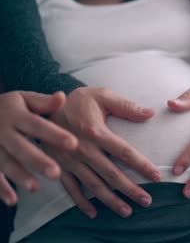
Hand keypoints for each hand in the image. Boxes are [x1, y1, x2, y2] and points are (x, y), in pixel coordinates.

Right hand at [0, 91, 77, 205]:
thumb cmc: (6, 107)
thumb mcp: (22, 99)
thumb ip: (43, 102)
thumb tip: (63, 97)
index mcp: (17, 115)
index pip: (38, 126)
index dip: (55, 135)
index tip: (74, 143)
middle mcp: (4, 132)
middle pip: (21, 148)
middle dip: (38, 161)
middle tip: (56, 173)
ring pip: (5, 163)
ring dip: (19, 176)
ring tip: (36, 188)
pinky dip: (1, 188)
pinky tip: (13, 200)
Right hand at [45, 87, 160, 217]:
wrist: (43, 107)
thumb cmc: (79, 100)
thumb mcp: (102, 95)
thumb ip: (126, 106)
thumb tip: (150, 113)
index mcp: (96, 131)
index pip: (124, 152)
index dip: (142, 165)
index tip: (156, 177)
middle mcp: (83, 149)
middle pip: (111, 174)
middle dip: (130, 189)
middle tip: (147, 201)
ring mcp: (70, 161)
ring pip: (94, 185)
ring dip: (111, 200)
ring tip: (127, 211)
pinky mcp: (60, 167)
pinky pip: (71, 188)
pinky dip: (81, 202)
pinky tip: (94, 212)